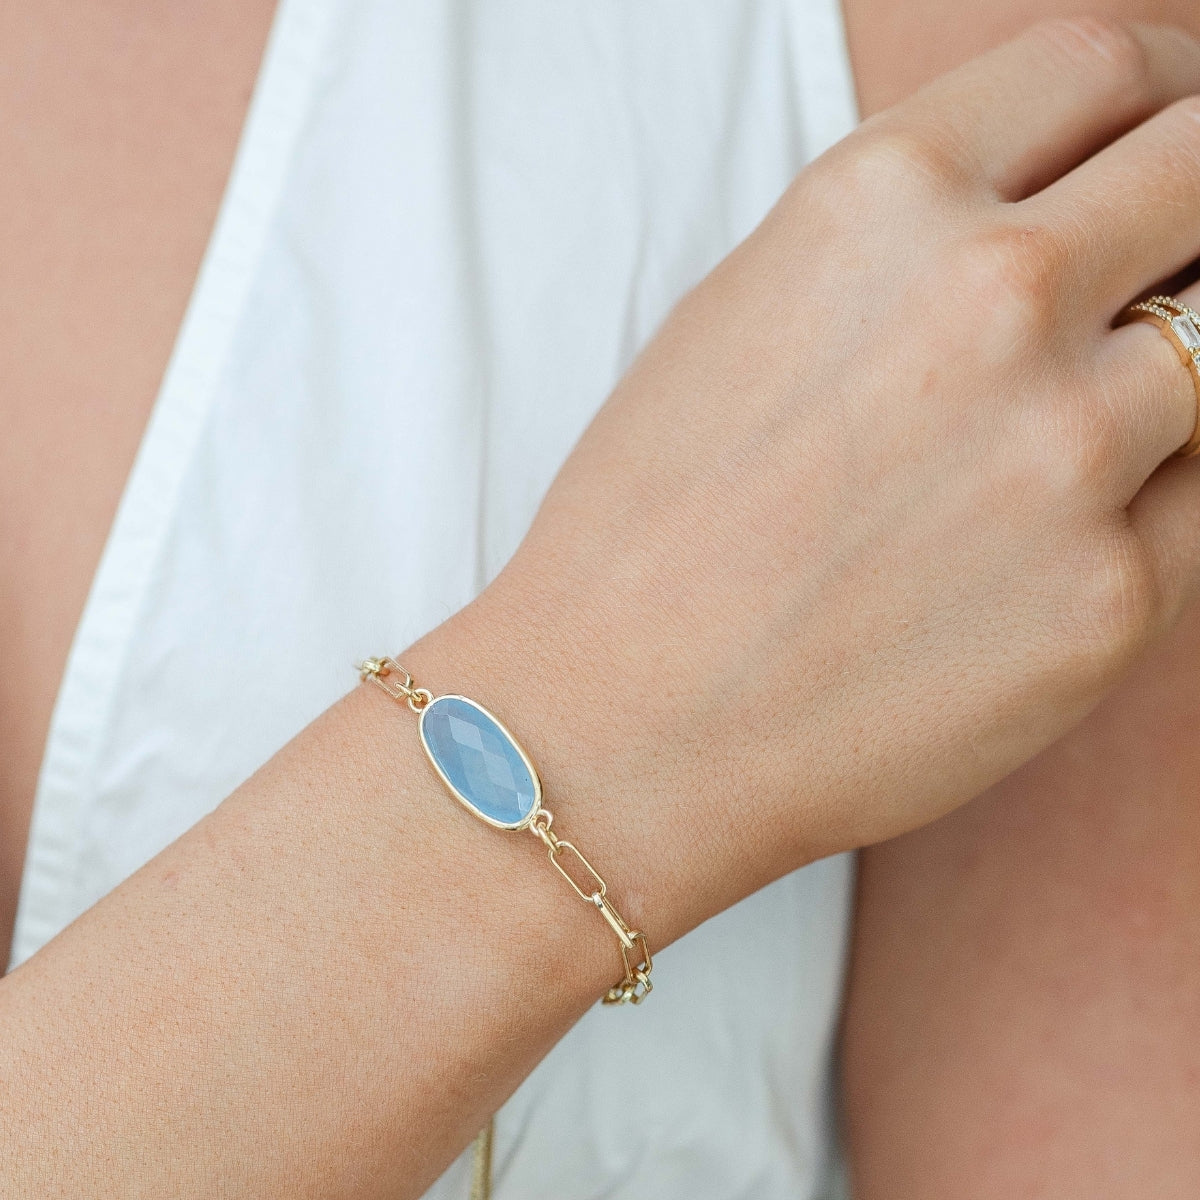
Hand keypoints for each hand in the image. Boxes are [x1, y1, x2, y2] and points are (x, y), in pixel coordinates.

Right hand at [417, 20, 1199, 934]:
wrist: (616, 728)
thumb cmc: (644, 533)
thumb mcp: (742, 321)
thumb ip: (905, 247)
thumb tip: (1045, 224)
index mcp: (877, 206)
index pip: (1100, 66)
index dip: (1166, 87)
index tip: (1172, 127)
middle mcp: (990, 301)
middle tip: (1173, 261)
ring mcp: (1067, 453)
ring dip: (1165, 375)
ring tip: (1057, 441)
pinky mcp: (1112, 600)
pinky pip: (1195, 507)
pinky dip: (1144, 506)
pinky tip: (1032, 550)